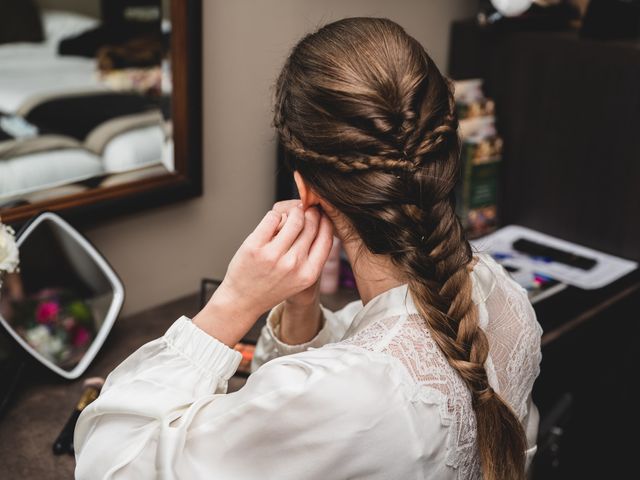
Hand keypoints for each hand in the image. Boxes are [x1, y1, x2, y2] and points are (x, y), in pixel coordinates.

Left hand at [193, 202, 333, 345]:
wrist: (242, 300)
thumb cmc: (271, 286)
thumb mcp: (300, 278)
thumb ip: (312, 255)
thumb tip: (319, 220)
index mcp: (309, 273)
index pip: (326, 237)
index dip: (325, 221)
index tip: (321, 215)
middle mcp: (294, 264)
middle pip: (310, 224)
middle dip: (309, 213)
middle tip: (304, 210)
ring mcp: (273, 255)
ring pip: (294, 218)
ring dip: (292, 212)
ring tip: (287, 216)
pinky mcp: (255, 246)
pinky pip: (273, 217)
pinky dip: (275, 215)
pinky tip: (273, 222)